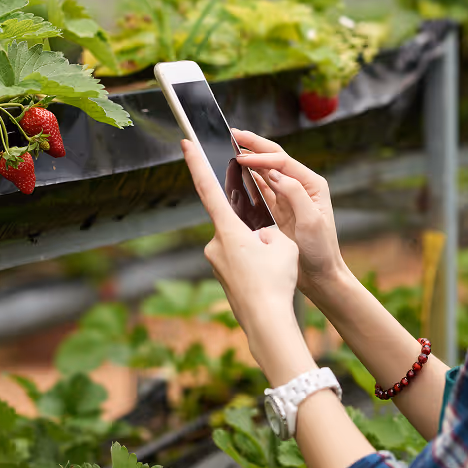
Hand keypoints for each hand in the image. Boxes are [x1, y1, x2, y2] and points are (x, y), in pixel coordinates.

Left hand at [181, 138, 302, 366]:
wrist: (266, 322)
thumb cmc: (275, 281)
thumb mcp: (282, 244)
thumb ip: (268, 230)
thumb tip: (259, 235)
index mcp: (228, 229)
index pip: (208, 188)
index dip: (196, 163)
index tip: (186, 144)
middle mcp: (215, 243)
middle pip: (234, 220)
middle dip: (254, 226)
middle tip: (271, 249)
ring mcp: (216, 261)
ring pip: (238, 241)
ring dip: (256, 247)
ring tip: (273, 268)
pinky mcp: (221, 275)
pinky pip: (238, 258)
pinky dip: (252, 260)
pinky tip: (266, 276)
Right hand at [233, 129, 344, 295]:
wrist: (320, 275)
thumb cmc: (321, 249)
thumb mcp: (312, 221)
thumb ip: (295, 194)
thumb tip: (275, 173)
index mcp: (311, 184)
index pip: (282, 161)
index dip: (260, 156)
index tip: (241, 157)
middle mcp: (299, 185)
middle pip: (273, 158)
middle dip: (253, 145)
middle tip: (232, 134)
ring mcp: (286, 196)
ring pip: (263, 171)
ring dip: (247, 159)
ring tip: (229, 148)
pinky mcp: (276, 209)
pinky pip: (258, 189)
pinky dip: (245, 179)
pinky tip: (233, 173)